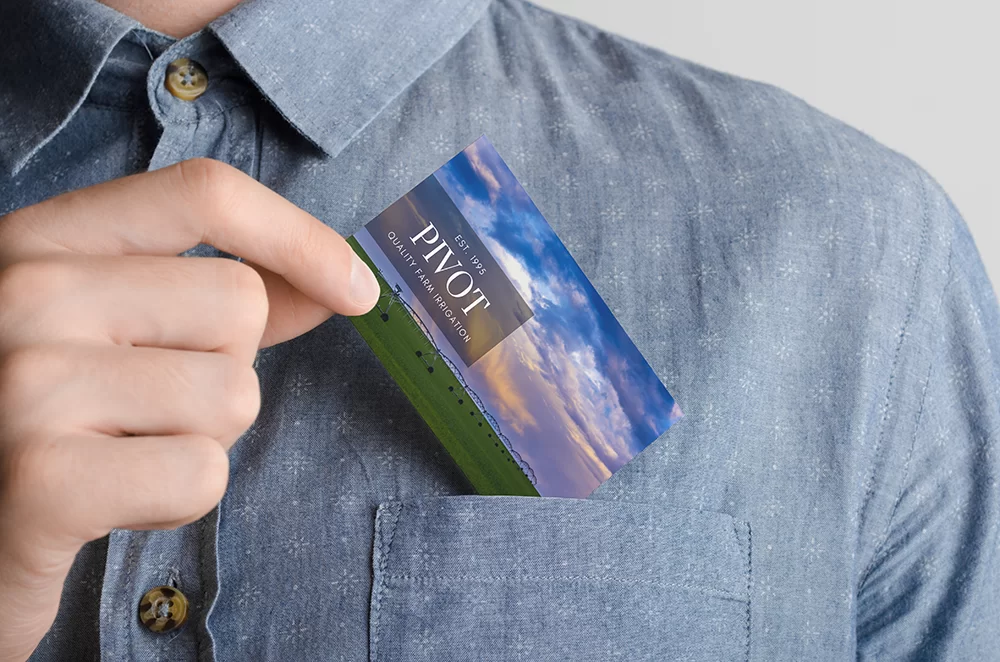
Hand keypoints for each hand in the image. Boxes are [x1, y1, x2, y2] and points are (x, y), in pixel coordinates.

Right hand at [0, 159, 378, 660]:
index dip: (299, 237)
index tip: (356, 291)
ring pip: (232, 395)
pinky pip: (202, 475)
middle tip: (143, 409)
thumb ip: (215, 301)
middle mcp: (24, 291)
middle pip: (239, 304)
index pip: (202, 192)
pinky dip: (174, 502)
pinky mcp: (42, 481)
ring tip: (117, 454)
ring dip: (200, 441)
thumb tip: (337, 283)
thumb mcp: (112, 333)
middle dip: (224, 369)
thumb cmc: (49, 424)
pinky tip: (107, 504)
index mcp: (42, 239)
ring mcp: (27, 382)